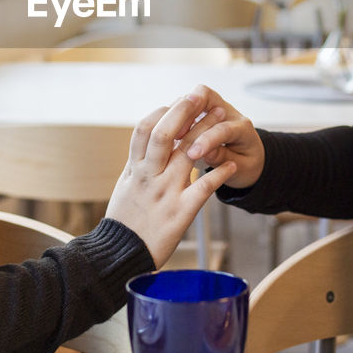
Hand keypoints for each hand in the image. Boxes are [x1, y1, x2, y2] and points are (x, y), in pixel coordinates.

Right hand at [105, 93, 237, 266]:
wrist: (122, 257)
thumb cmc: (124, 225)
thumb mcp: (123, 189)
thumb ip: (136, 166)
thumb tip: (144, 143)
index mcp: (134, 169)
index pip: (144, 129)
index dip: (163, 111)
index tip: (179, 100)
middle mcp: (148, 176)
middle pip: (166, 133)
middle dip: (184, 110)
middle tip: (200, 94)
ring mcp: (165, 193)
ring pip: (187, 153)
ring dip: (207, 131)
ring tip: (222, 115)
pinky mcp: (180, 213)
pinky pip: (203, 188)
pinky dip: (219, 173)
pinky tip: (231, 164)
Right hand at [181, 85, 264, 189]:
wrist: (250, 157)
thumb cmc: (247, 164)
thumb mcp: (242, 168)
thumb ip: (224, 158)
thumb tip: (205, 153)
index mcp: (243, 129)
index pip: (223, 128)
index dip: (207, 140)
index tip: (192, 154)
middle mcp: (228, 112)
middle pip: (206, 95)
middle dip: (188, 112)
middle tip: (177, 136)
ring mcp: (214, 107)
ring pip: (193, 96)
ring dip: (179, 113)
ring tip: (171, 136)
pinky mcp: (203, 110)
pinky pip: (187, 104)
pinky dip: (176, 115)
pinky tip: (170, 133)